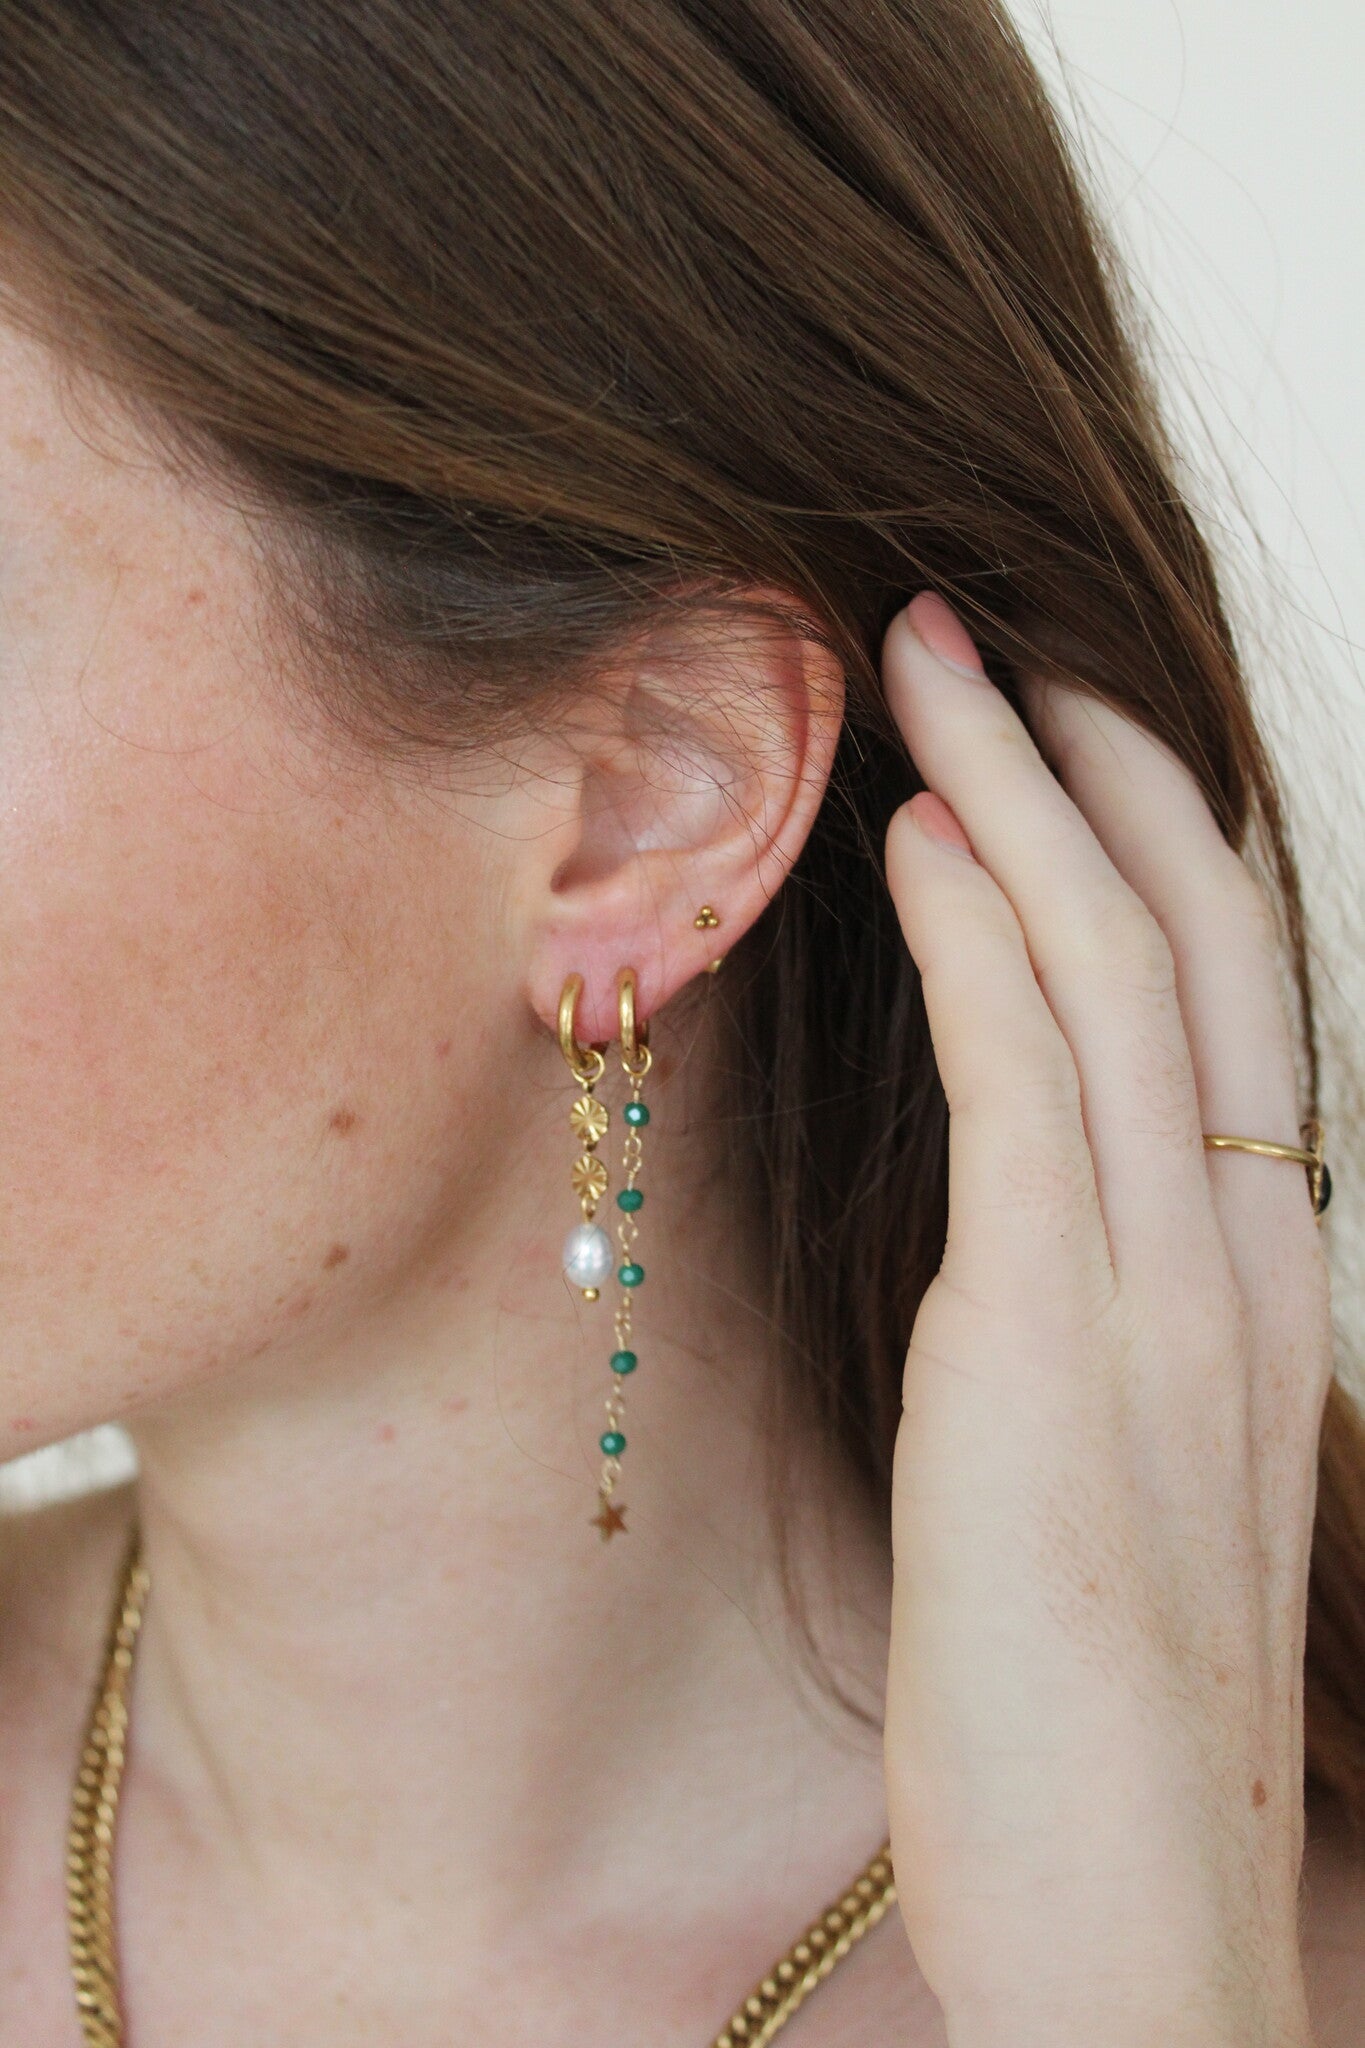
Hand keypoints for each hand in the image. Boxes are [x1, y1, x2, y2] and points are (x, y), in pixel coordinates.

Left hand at [880, 592, 1330, 2047]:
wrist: (1142, 1915)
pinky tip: (921, 843)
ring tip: (937, 670)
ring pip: (1117, 971)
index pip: (1230, 998)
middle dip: (1095, 759)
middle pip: (1196, 936)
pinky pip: (1031, 1084)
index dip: (1148, 839)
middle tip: (996, 633)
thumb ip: (1095, 1315)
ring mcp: (1155, 1290)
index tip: (1055, 733)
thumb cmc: (1105, 1705)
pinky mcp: (1044, 1342)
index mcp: (1254, 1281)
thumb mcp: (1116, 1467)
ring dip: (1021, 796)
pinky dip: (983, 941)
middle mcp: (1234, 1256)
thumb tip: (1025, 1198)